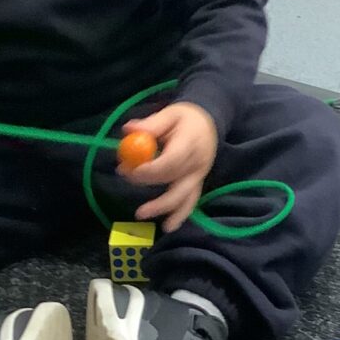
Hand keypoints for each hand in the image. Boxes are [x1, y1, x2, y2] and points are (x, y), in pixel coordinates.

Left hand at [118, 102, 217, 231]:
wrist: (212, 121)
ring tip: (142, 214)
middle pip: (174, 179)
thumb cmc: (187, 117)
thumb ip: (151, 124)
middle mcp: (197, 162)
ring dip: (164, 207)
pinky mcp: (198, 182)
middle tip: (128, 178)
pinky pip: (190, 201)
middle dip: (149, 183)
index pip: (172, 160)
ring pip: (183, 196)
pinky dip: (180, 214)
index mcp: (190, 143)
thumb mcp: (170, 113)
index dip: (151, 168)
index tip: (132, 169)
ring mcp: (199, 175)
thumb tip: (128, 130)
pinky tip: (169, 226)